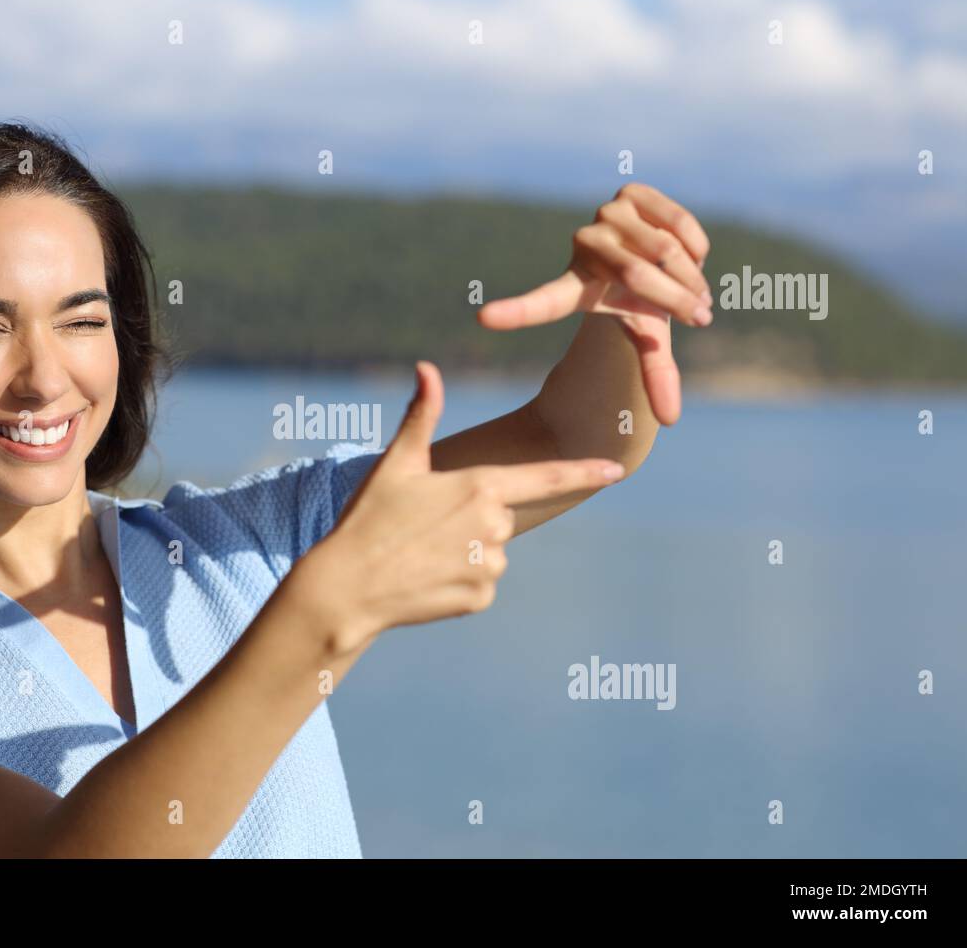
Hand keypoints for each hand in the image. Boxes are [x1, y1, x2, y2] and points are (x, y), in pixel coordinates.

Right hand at [299, 360, 624, 653]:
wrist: (348, 587)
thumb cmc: (369, 518)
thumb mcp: (396, 463)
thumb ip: (422, 414)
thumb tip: (426, 367)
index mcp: (480, 487)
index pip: (545, 477)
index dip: (584, 472)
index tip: (618, 467)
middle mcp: (493, 526)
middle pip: (500, 515)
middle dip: (470, 517)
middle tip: (424, 525)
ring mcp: (489, 566)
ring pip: (490, 551)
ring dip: (465, 550)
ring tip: (420, 552)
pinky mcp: (480, 598)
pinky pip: (480, 583)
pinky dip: (457, 581)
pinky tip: (426, 580)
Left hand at [476, 182, 711, 425]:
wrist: (660, 254)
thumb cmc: (643, 302)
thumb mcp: (648, 335)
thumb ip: (656, 374)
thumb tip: (671, 422)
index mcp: (573, 288)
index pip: (542, 304)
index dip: (515, 312)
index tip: (483, 318)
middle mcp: (582, 247)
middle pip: (638, 277)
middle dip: (677, 299)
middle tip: (701, 316)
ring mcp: (605, 215)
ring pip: (663, 249)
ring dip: (691, 275)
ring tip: (697, 291)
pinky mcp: (631, 192)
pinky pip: (677, 222)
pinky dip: (695, 245)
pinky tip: (691, 254)